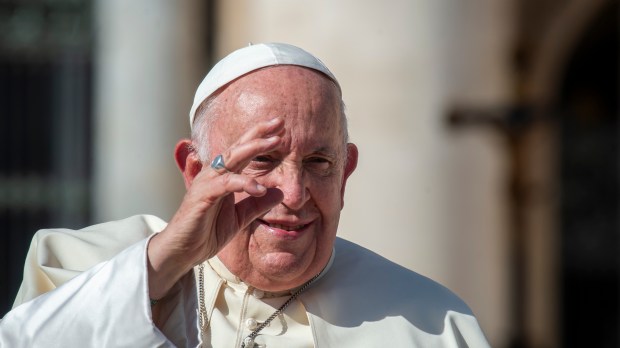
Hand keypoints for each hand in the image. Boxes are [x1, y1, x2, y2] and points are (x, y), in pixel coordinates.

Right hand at [147, 117, 284, 300]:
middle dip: (259, 133)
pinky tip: (260, 188)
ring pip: (231, 158)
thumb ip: (257, 204)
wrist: (183, 251)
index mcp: (223, 176)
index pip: (243, 151)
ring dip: (254, 147)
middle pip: (238, 146)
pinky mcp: (202, 196)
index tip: (281, 130)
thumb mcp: (239, 217)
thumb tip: (280, 193)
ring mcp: (206, 183)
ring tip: (275, 142)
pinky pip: (225, 184)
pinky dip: (243, 183)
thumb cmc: (206, 232)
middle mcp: (214, 174)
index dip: (260, 138)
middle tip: (280, 122)